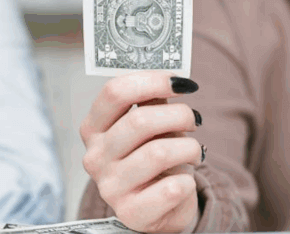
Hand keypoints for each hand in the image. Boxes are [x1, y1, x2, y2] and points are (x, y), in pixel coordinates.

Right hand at [80, 71, 203, 233]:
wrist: (158, 208)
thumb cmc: (152, 161)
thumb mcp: (149, 127)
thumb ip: (153, 101)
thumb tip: (172, 77)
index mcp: (93, 128)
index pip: (115, 92)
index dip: (152, 81)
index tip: (180, 82)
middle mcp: (95, 157)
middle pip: (139, 121)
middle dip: (178, 115)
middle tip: (194, 118)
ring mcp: (109, 187)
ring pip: (158, 153)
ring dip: (189, 148)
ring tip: (195, 151)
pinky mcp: (131, 213)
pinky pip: (171, 188)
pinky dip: (188, 181)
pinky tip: (186, 180)